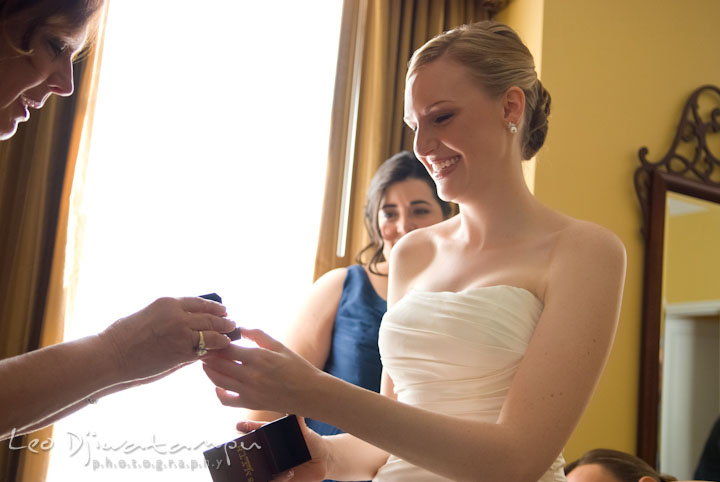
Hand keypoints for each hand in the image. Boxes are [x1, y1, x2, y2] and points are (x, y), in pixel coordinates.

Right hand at [99, 296, 235, 381]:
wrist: (112, 355)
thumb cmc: (124, 335)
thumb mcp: (150, 314)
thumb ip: (171, 316)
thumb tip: (191, 322)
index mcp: (169, 302)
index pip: (200, 302)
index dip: (214, 307)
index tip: (222, 310)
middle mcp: (178, 316)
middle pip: (210, 317)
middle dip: (223, 321)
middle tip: (231, 323)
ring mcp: (181, 334)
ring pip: (211, 333)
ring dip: (222, 336)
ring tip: (228, 337)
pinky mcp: (181, 353)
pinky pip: (204, 350)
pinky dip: (213, 350)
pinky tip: (218, 351)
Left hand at [202, 328, 324, 415]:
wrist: (309, 393)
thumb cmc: (297, 367)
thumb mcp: (279, 346)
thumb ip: (258, 335)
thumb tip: (239, 328)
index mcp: (259, 357)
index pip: (228, 348)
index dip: (216, 342)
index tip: (212, 337)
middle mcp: (251, 374)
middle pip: (219, 363)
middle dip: (208, 355)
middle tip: (203, 348)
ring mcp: (249, 391)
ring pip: (218, 380)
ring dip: (208, 370)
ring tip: (206, 362)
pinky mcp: (250, 403)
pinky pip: (226, 400)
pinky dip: (218, 392)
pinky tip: (218, 385)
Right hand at [236, 417, 328, 481]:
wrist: (323, 460)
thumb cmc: (312, 442)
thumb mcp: (305, 430)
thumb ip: (298, 420)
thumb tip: (295, 410)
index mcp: (274, 436)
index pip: (258, 430)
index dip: (248, 427)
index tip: (239, 425)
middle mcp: (270, 451)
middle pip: (254, 450)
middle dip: (246, 449)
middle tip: (244, 446)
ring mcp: (273, 466)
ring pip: (259, 468)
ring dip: (258, 468)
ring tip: (273, 465)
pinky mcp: (279, 479)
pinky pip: (272, 481)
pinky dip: (276, 479)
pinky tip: (289, 473)